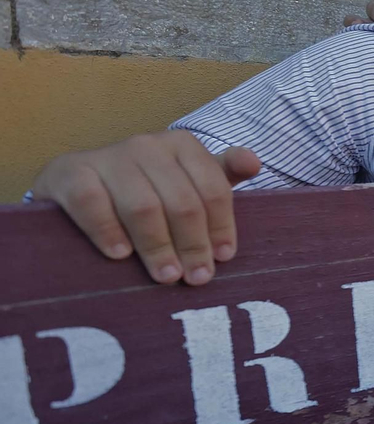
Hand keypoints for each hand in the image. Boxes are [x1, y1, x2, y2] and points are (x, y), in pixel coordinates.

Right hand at [31, 132, 261, 285]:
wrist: (76, 185)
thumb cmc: (144, 188)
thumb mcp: (186, 180)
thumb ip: (221, 175)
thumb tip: (253, 162)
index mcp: (182, 145)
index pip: (213, 188)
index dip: (221, 226)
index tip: (223, 258)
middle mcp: (146, 145)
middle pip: (181, 201)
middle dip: (192, 245)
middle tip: (196, 278)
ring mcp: (107, 157)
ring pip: (142, 206)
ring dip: (157, 246)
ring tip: (166, 276)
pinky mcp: (70, 173)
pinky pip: (93, 204)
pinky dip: (109, 232)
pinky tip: (120, 255)